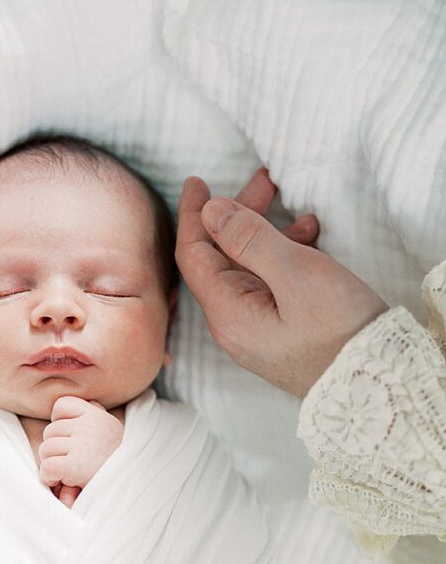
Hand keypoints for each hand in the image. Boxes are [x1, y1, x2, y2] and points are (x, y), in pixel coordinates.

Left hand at [39, 396, 123, 501]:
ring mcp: (81, 445)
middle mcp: (89, 426)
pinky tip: (64, 482)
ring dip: (52, 463)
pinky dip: (50, 478)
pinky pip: (46, 467)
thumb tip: (73, 406)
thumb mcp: (110, 429)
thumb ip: (94, 413)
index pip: (62, 405)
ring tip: (70, 471)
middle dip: (55, 448)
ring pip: (45, 449)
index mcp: (96, 415)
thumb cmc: (115, 461)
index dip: (60, 421)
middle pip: (50, 430)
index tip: (71, 438)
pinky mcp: (74, 465)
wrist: (129, 487)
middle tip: (73, 460)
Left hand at [175, 167, 387, 397]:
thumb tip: (211, 212)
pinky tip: (310, 243)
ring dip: (267, 236)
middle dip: (239, 217)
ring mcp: (252, 331)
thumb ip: (249, 239)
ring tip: (305, 215)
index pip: (193, 255)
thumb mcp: (295, 273)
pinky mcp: (274, 333)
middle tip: (266, 182)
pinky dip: (282, 259)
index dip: (194, 215)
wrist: (370, 382)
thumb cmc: (337, 330)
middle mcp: (231, 324)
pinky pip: (267, 286)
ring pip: (247, 270)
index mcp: (226, 312)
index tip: (198, 181)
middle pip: (220, 260)